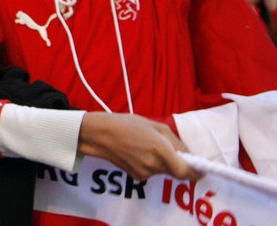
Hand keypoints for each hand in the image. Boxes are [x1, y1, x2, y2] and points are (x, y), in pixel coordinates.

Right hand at [78, 112, 200, 180]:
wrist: (98, 135)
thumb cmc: (126, 124)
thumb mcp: (155, 125)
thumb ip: (175, 141)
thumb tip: (188, 154)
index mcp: (160, 149)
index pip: (186, 172)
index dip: (197, 173)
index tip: (202, 169)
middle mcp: (153, 165)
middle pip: (177, 172)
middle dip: (180, 164)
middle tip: (174, 151)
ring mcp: (144, 173)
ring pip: (164, 172)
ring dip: (165, 163)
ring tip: (150, 146)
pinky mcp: (136, 176)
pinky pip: (153, 172)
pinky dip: (153, 164)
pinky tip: (140, 152)